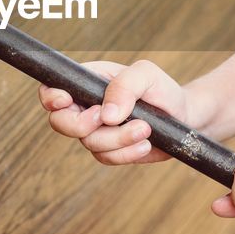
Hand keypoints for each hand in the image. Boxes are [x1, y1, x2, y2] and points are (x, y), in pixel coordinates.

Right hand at [38, 59, 188, 164]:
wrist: (182, 117)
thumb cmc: (161, 90)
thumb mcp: (146, 75)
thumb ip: (125, 86)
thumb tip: (107, 114)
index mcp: (86, 82)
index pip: (52, 89)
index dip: (51, 98)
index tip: (67, 101)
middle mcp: (85, 107)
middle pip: (60, 122)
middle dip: (82, 124)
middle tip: (108, 118)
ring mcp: (96, 131)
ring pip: (88, 142)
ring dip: (118, 138)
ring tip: (145, 129)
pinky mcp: (109, 150)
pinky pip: (106, 158)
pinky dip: (126, 153)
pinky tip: (144, 144)